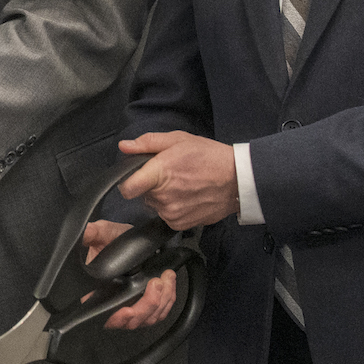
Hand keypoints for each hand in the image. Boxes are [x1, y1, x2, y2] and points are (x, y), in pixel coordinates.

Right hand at [82, 219, 182, 332]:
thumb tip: (85, 232)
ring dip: (162, 301)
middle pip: (130, 322)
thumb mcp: (101, 232)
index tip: (127, 311)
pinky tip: (169, 283)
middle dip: (147, 306)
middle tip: (156, 283)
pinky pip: (159, 313)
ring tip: (167, 278)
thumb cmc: (112, 238)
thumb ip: (92, 233)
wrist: (129, 239)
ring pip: (148, 318)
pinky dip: (168, 300)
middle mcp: (114, 303)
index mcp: (97, 292)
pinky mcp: (146, 304)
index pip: (102, 315)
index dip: (115, 319)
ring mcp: (131, 305)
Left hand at [116, 131, 238, 229]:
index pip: (127, 187)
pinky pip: (166, 216)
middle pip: (142, 194)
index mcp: (159, 173)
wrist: (238, 181)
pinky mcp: (180, 224)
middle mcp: (163, 197)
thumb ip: (148, 143)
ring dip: (163, 197)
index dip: (128, 182)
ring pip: (155, 205)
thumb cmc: (210, 157)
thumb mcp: (179, 140)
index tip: (135, 178)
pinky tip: (189, 197)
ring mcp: (171, 213)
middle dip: (152, 185)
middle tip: (172, 174)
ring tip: (184, 185)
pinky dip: (173, 208)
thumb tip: (124, 146)